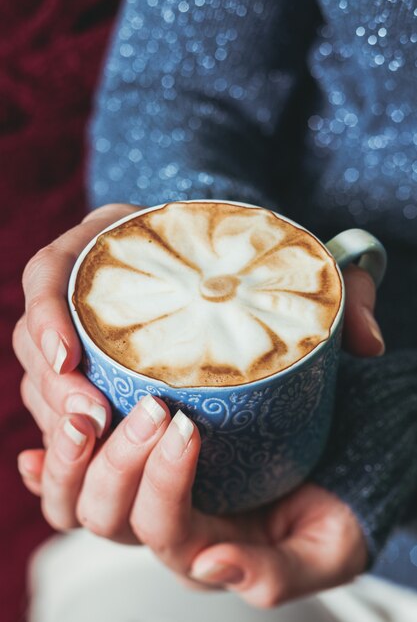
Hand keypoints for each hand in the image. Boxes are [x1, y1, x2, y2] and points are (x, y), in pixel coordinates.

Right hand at [13, 200, 383, 448]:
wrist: (229, 266)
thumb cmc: (249, 259)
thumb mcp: (289, 261)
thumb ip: (337, 293)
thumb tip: (368, 345)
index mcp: (110, 246)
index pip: (48, 274)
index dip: (46, 315)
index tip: (73, 358)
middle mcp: (85, 289)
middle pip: (37, 337)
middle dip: (53, 385)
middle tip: (90, 421)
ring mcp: (82, 332)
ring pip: (40, 378)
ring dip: (55, 417)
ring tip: (91, 444)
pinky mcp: (91, 371)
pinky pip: (55, 402)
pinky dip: (60, 432)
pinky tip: (76, 458)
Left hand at [17, 398, 366, 607]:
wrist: (326, 477)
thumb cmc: (327, 514)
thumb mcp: (324, 550)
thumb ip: (275, 573)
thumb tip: (209, 567)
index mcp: (202, 550)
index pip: (164, 527)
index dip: (165, 481)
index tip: (188, 424)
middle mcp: (160, 529)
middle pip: (108, 515)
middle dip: (120, 462)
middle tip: (151, 406)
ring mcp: (139, 500)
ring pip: (78, 500)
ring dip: (73, 458)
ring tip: (84, 414)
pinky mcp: (132, 469)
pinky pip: (70, 483)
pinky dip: (47, 468)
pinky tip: (33, 450)